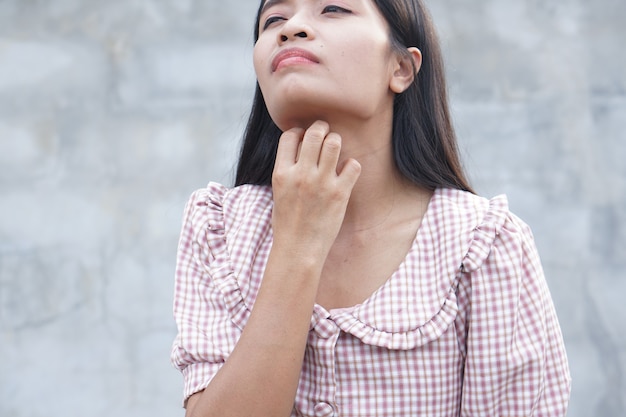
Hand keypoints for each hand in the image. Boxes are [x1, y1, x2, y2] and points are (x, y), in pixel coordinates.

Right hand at [271, 120, 360, 256]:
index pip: (290, 136)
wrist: (298, 249)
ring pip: (334, 143)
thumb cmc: (288, 222)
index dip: (299, 132)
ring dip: (336, 141)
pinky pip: (353, 165)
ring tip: (335, 149)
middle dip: (321, 128)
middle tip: (325, 133)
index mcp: (282, 173)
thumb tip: (300, 147)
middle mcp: (301, 175)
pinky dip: (351, 165)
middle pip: (314, 133)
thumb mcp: (278, 191)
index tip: (304, 137)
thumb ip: (288, 169)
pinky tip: (346, 172)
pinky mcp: (339, 194)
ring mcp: (321, 183)